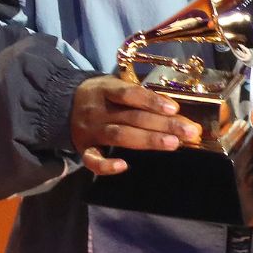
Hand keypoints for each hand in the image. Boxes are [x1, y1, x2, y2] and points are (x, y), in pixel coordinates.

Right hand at [70, 76, 202, 175]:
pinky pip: (92, 160)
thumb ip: (138, 96)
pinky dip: (106, 165)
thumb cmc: (102, 96)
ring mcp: (91, 130)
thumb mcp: (114, 86)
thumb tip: (175, 110)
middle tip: (189, 131)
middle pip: (133, 117)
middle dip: (163, 124)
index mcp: (106, 90)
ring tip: (173, 144)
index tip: (175, 109)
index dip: (152, 101)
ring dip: (148, 140)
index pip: (130, 94)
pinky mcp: (84, 148)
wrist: (63, 103)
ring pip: (120, 136)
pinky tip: (123, 166)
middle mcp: (98, 110)